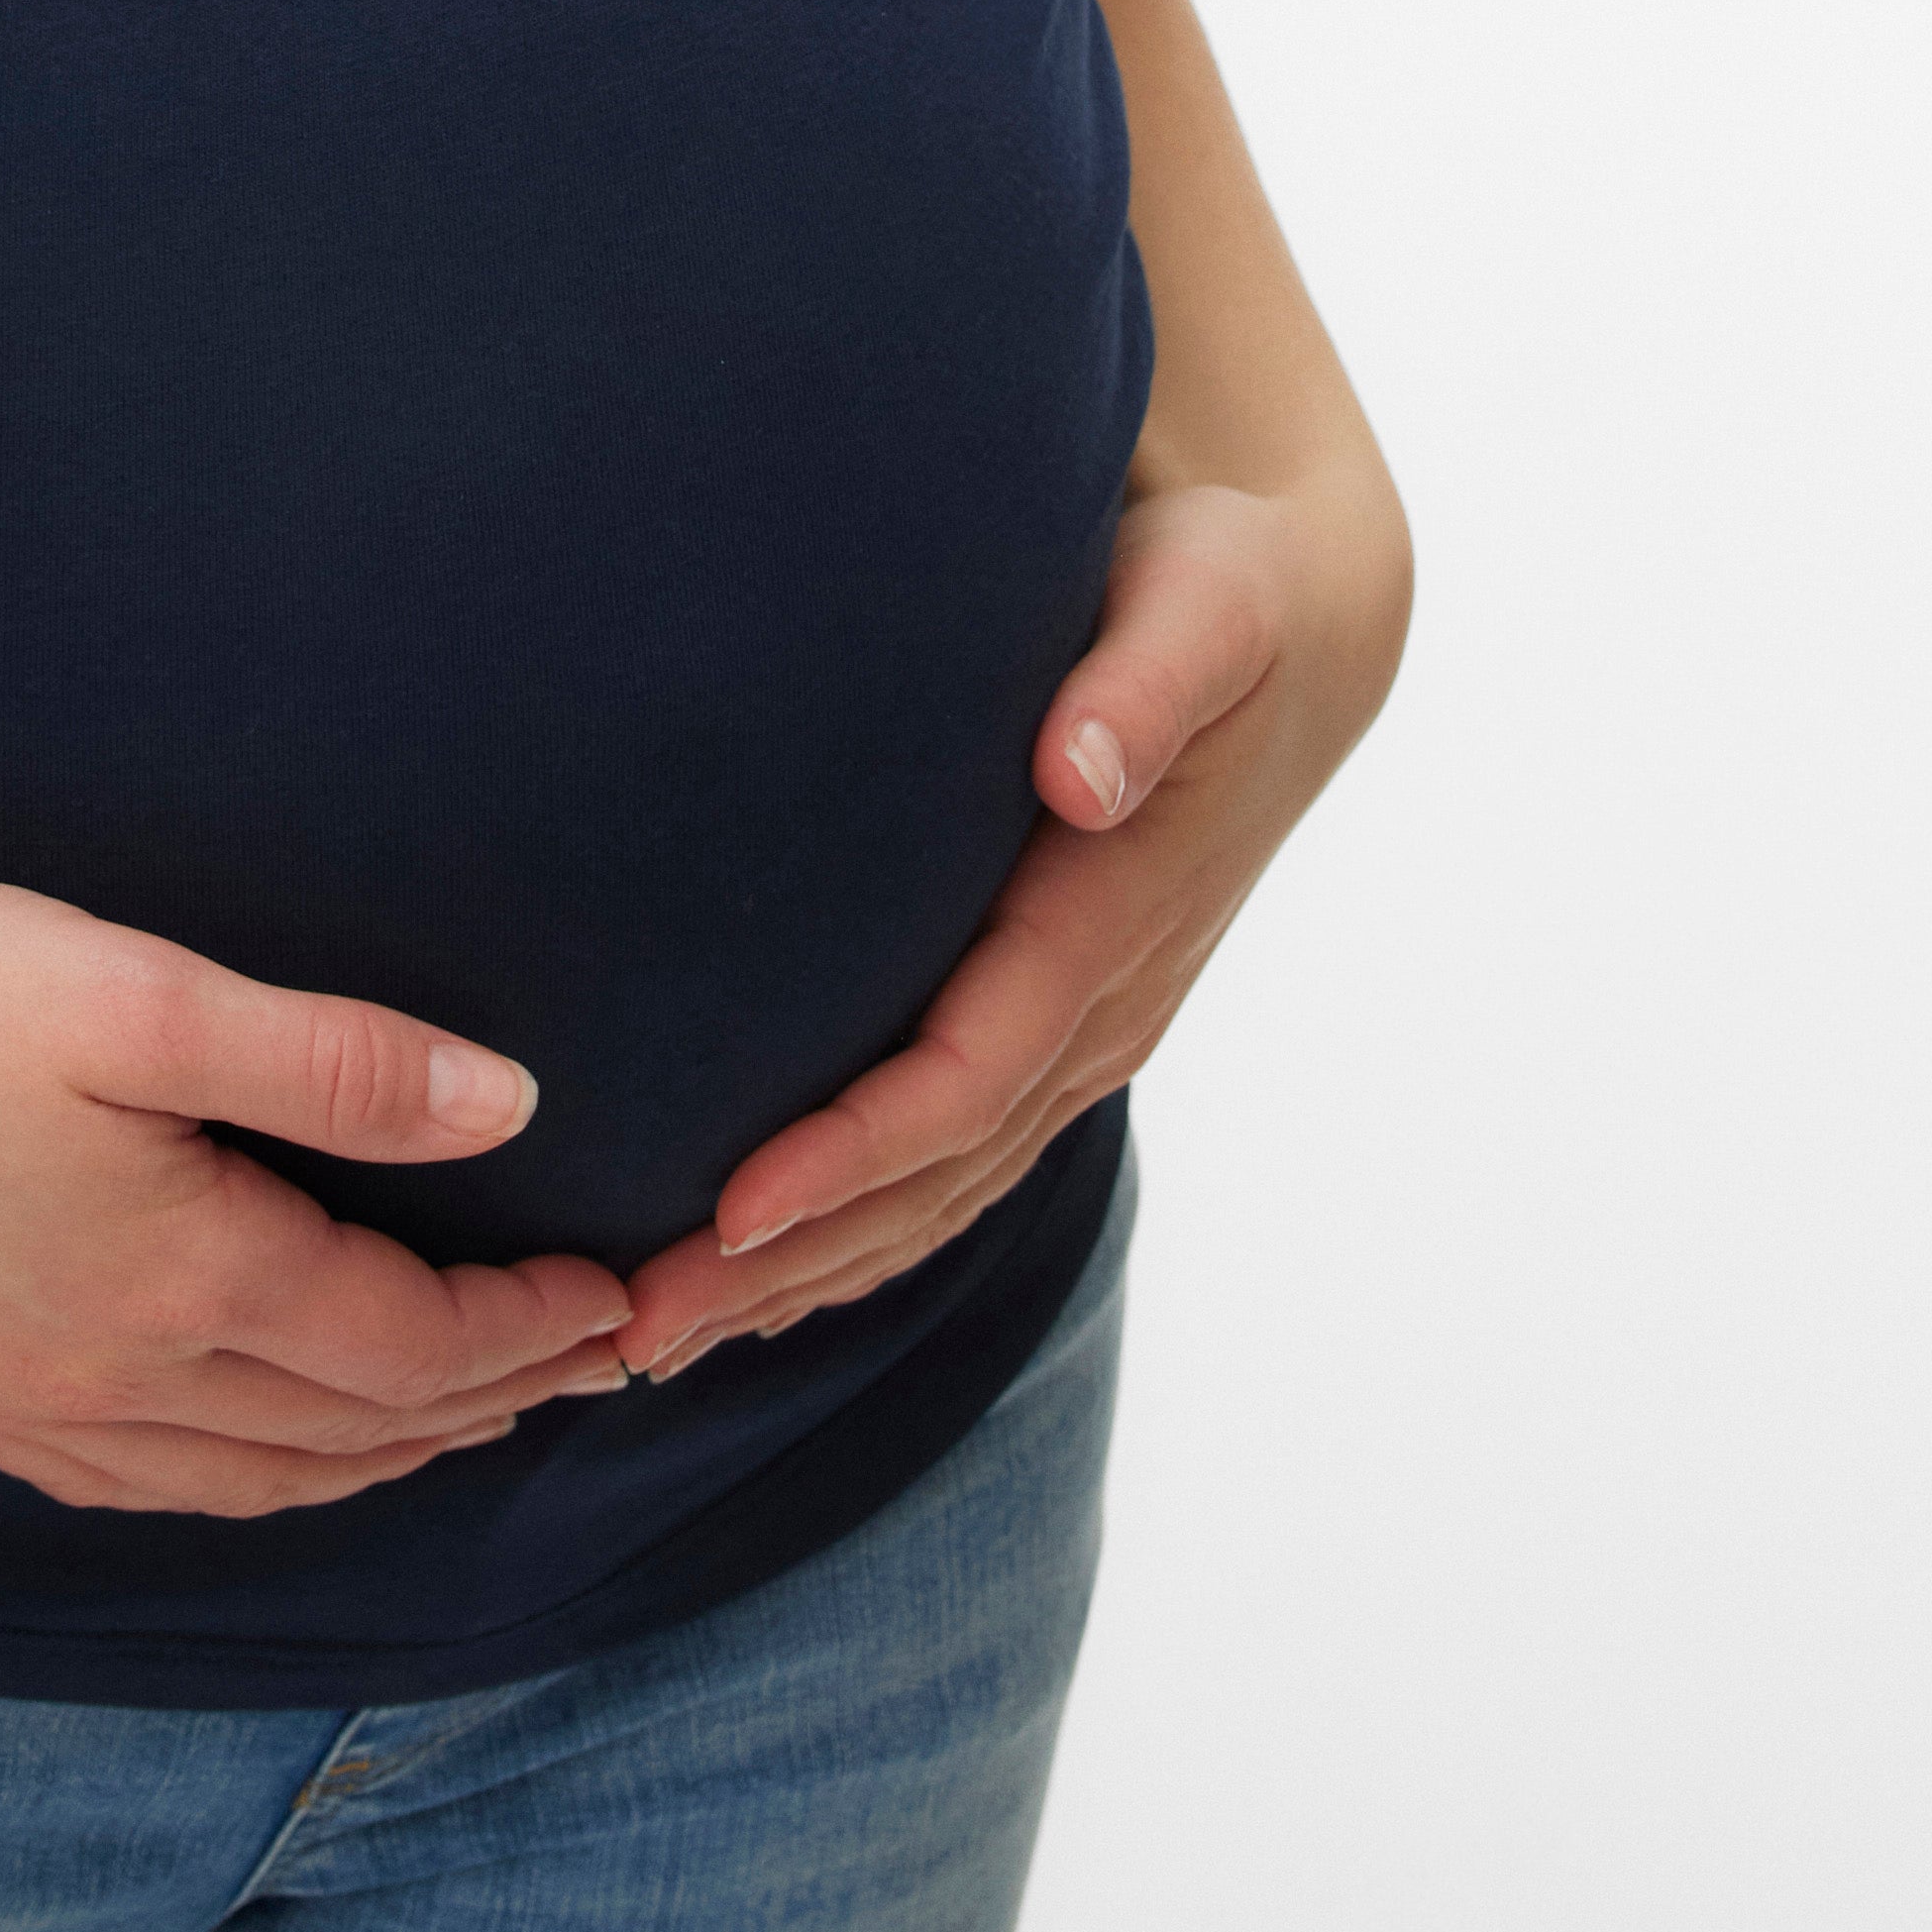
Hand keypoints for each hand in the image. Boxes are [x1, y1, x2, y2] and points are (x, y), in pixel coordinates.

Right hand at [0, 865, 643, 1515]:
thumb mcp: (134, 994)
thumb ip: (330, 1061)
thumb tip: (506, 1111)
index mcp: (182, 1283)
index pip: (406, 1344)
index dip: (527, 1327)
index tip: (617, 1297)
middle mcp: (114, 1382)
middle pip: (349, 1433)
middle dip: (484, 1404)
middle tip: (582, 1366)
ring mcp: (23, 1404)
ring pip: (251, 1482)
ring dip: (375, 1456)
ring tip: (454, 1418)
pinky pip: (141, 1486)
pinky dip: (244, 1480)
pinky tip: (248, 1449)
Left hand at [603, 467, 1410, 1382]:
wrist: (1298, 626)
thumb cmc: (1227, 592)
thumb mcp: (1206, 610)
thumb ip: (1143, 687)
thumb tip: (1079, 773)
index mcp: (1110, 922)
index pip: (967, 1075)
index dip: (853, 1154)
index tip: (730, 1209)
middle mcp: (1099, 1008)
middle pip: (932, 1177)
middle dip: (789, 1263)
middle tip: (632, 1330)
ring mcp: (1082, 1030)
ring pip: (935, 1193)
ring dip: (803, 1275)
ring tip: (653, 1339)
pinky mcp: (1054, 1019)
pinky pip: (950, 1155)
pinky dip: (853, 1230)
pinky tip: (754, 1272)